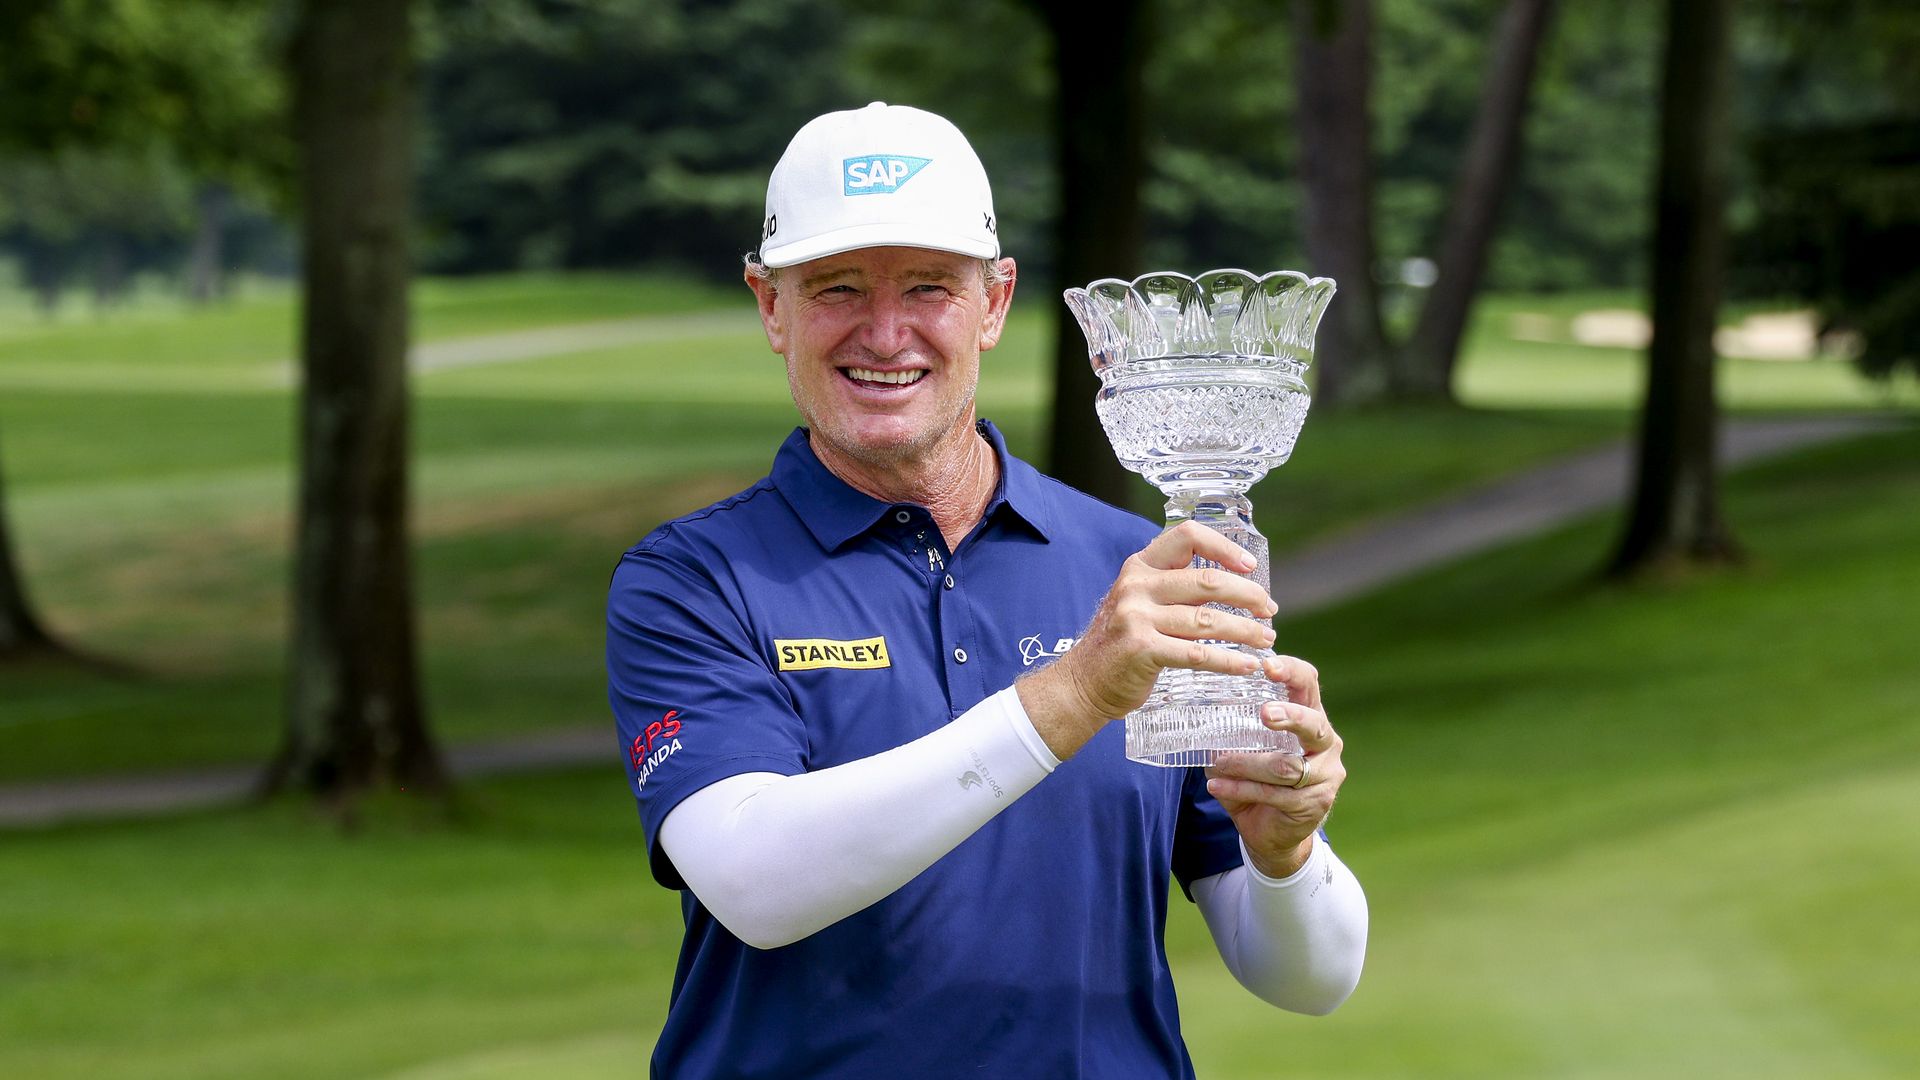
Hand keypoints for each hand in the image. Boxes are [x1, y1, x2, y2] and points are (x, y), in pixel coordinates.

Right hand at [1017, 521, 1277, 757]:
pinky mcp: (1141, 649)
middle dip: (1248, 595)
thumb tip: (1235, 588)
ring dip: (1245, 631)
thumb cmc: (1121, 644)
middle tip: (1269, 610)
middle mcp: (1137, 585)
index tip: (1250, 567)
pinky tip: (1246, 666)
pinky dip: (1228, 661)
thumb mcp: (1141, 604)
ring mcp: (1136, 617)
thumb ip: (1177, 591)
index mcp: (1139, 567)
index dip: (1224, 547)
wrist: (1082, 684)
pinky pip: (1197, 654)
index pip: (1187, 536)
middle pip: (1207, 580)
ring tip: (1266, 640)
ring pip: (1207, 620)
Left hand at [1206, 655, 1345, 878]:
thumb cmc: (1259, 779)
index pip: (1309, 684)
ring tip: (1216, 764)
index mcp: (1310, 716)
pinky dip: (1241, 788)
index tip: (1267, 665)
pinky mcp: (1315, 802)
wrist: (1274, 833)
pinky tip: (1216, 787)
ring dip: (1245, 764)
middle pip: (1314, 724)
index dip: (1292, 671)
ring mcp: (1325, 774)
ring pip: (1286, 765)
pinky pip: (1275, 794)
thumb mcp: (1247, 748)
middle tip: (1266, 714)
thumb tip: (1196, 708)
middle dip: (1290, 717)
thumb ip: (1233, 728)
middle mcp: (1326, 742)